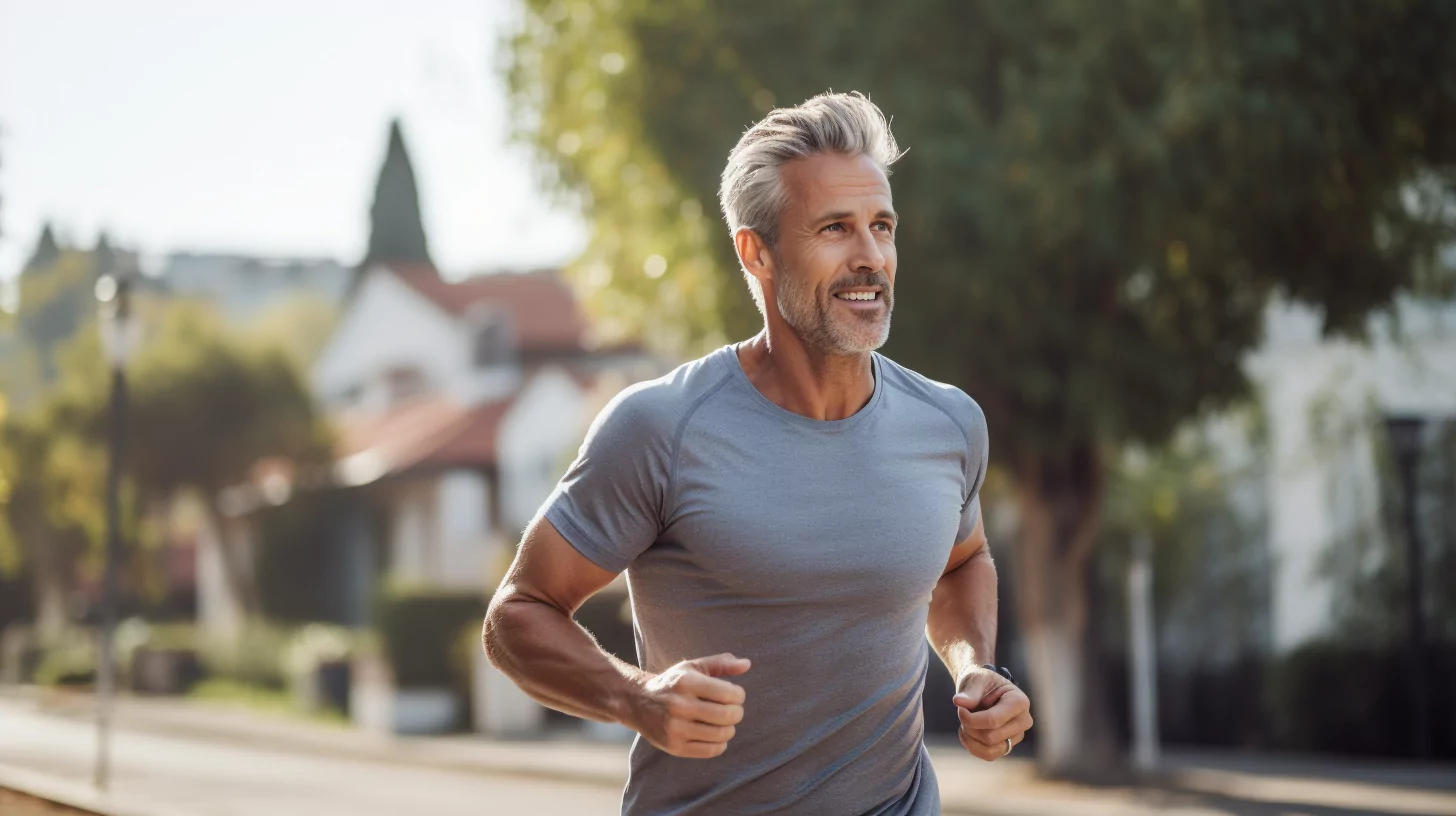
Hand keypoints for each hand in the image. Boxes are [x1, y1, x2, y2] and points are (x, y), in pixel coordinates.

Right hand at [625, 653, 749, 758]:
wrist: (637, 702)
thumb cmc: (672, 683)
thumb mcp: (693, 667)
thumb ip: (721, 663)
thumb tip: (747, 664)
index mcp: (686, 682)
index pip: (729, 693)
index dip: (739, 695)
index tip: (734, 695)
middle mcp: (680, 706)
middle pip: (727, 715)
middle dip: (737, 713)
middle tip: (733, 710)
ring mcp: (676, 728)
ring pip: (721, 734)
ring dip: (730, 729)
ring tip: (724, 723)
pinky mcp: (674, 746)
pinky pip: (710, 750)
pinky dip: (720, 744)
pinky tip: (716, 735)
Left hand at [953, 668, 1031, 761]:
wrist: (984, 688)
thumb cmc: (982, 682)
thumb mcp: (976, 679)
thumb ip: (969, 691)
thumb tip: (958, 702)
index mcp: (1019, 702)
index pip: (993, 720)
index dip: (971, 719)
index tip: (959, 708)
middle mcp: (1023, 721)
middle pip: (991, 737)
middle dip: (970, 728)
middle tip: (961, 714)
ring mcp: (1017, 736)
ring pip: (990, 750)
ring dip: (971, 740)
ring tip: (964, 725)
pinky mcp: (1008, 745)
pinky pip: (989, 755)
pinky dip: (973, 747)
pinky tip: (966, 733)